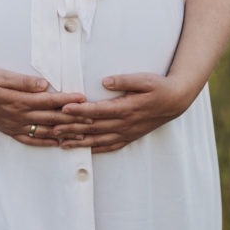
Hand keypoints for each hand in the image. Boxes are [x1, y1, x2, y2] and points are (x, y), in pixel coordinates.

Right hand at [0, 68, 92, 146]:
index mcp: (19, 100)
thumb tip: (42, 84)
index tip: (83, 98)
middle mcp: (19, 115)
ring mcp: (15, 125)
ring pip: (44, 130)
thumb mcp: (1, 75)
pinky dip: (45, 142)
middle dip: (72, 118)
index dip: (67, 99)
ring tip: (81, 134)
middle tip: (92, 118)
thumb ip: (22, 81)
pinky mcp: (10, 130)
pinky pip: (30, 139)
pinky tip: (57, 143)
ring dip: (63, 132)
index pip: (49, 100)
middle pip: (51, 118)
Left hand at [58, 72, 193, 153]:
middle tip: (53, 127)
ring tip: (61, 143)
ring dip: (79, 141)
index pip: (98, 110)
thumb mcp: (145, 79)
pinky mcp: (129, 137)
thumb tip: (104, 81)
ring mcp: (127, 132)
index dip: (80, 110)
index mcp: (126, 108)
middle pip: (93, 127)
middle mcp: (124, 123)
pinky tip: (84, 149)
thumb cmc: (159, 87)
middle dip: (72, 128)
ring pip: (99, 140)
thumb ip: (124, 80)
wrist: (176, 102)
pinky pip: (110, 146)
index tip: (64, 108)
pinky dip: (95, 149)